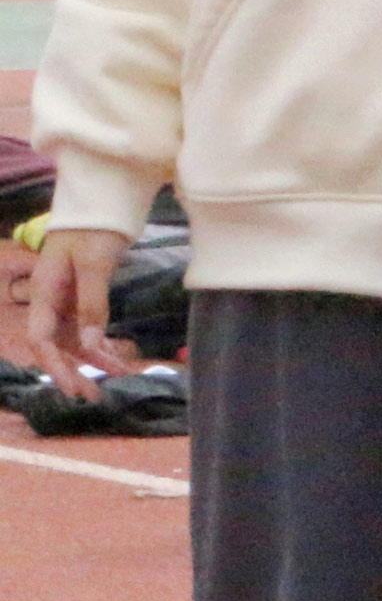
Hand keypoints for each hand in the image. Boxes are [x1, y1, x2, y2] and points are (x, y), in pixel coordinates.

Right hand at [14, 227, 138, 399]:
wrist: (103, 204)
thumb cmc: (94, 229)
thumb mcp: (93, 264)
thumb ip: (92, 303)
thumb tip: (91, 345)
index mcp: (44, 293)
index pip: (41, 338)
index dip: (53, 365)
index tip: (71, 387)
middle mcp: (52, 300)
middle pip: (58, 344)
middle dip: (75, 370)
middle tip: (95, 396)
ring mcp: (67, 300)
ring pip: (77, 339)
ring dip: (95, 360)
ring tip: (120, 377)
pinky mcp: (84, 298)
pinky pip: (90, 328)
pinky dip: (103, 344)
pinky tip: (119, 359)